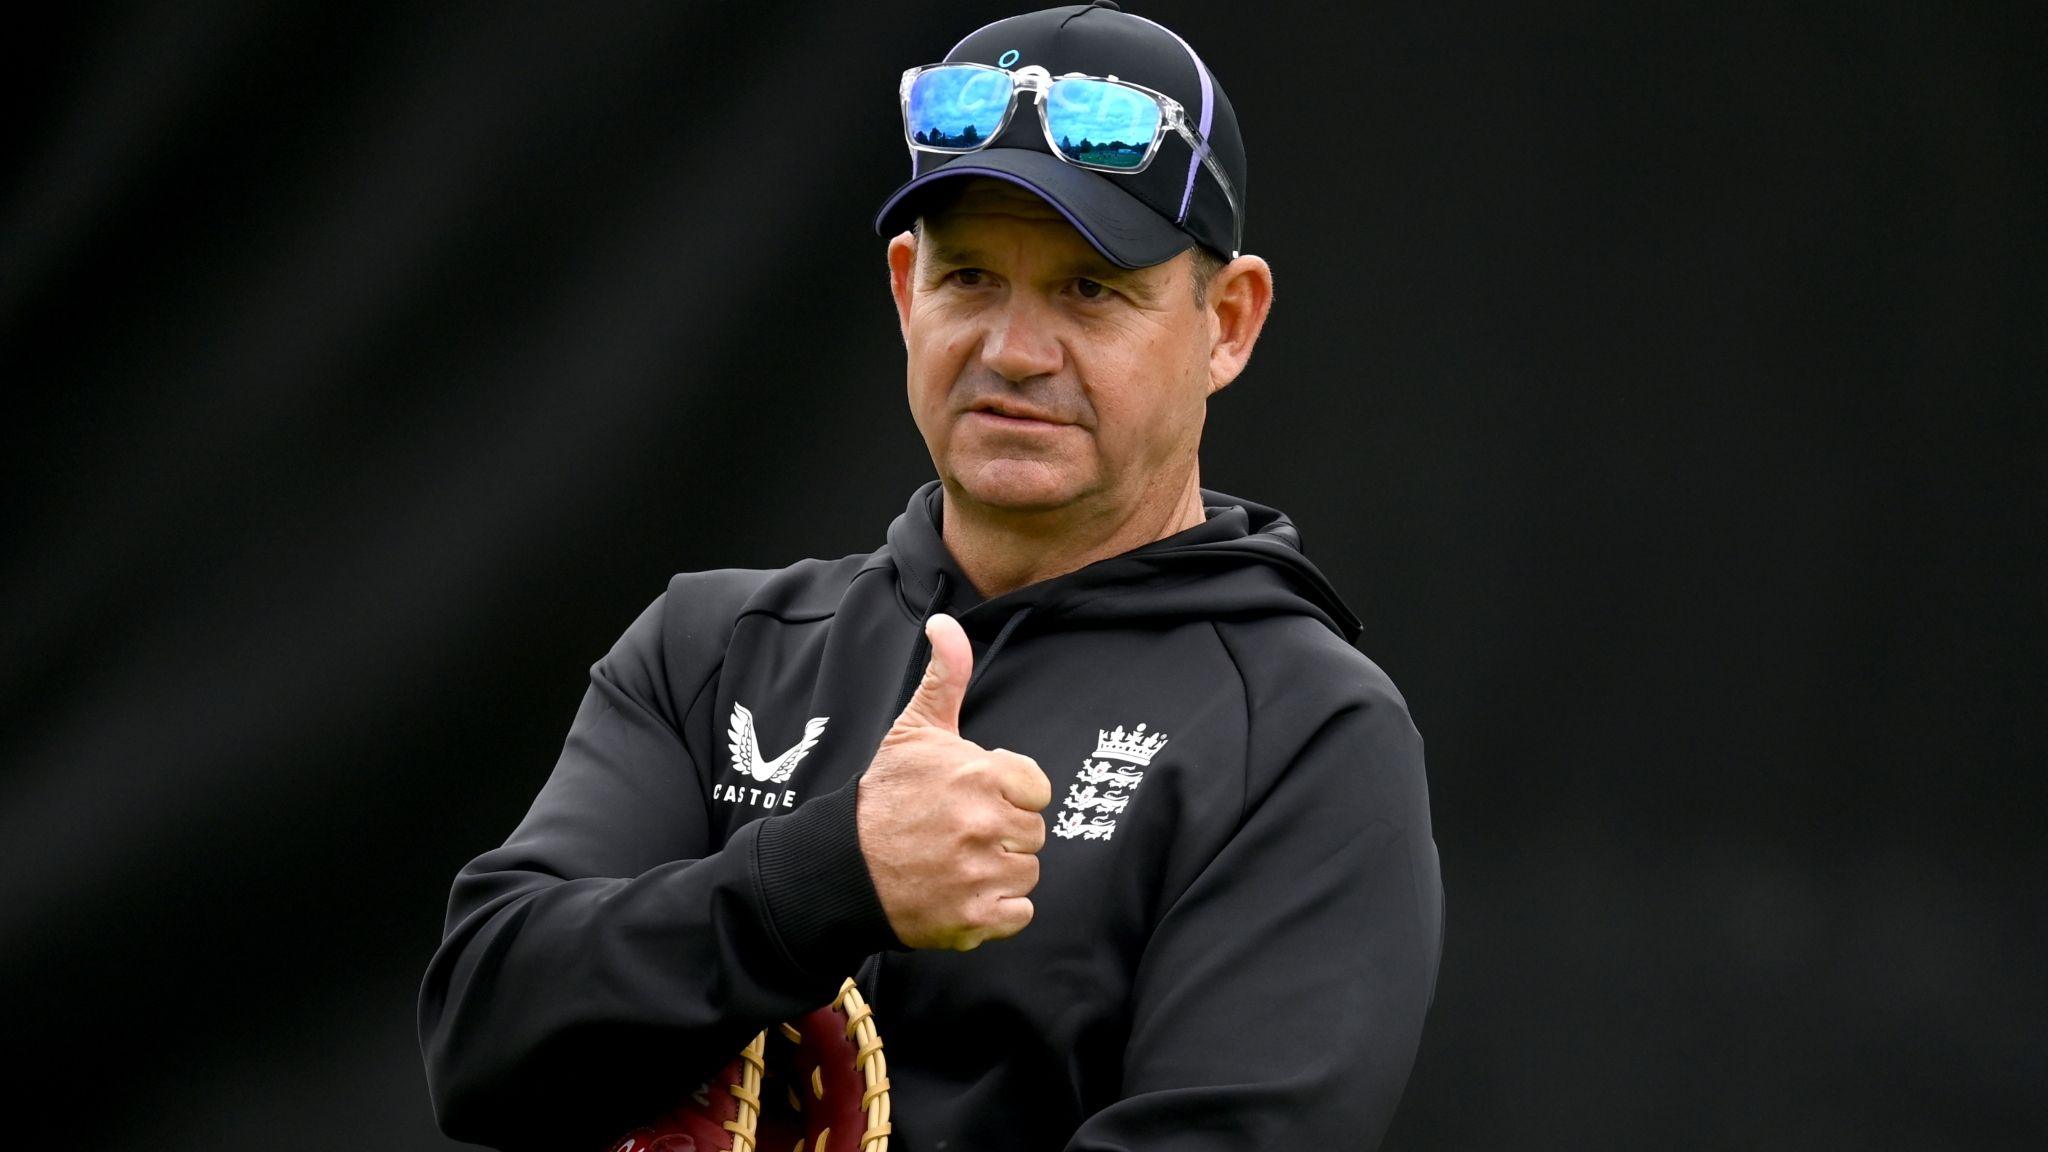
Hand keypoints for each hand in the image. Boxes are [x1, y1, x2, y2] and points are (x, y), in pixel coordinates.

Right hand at [856, 613, 1051, 950]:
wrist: (842, 868)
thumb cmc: (886, 795)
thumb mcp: (915, 729)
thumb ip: (945, 675)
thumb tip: (945, 622)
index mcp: (979, 775)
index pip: (1037, 789)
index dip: (1010, 794)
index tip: (977, 797)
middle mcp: (983, 824)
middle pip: (1034, 833)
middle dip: (1003, 832)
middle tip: (959, 832)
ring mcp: (979, 874)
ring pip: (1028, 874)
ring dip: (1000, 871)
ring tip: (956, 861)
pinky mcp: (974, 918)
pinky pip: (1019, 914)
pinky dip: (996, 911)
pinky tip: (961, 892)